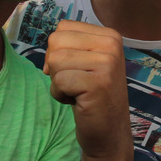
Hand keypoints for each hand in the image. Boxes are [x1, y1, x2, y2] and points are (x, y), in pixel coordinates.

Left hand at [43, 20, 130, 160]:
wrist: (109, 132)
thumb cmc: (92, 96)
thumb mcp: (87, 62)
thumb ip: (70, 45)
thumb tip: (49, 48)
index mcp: (109, 36)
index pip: (63, 28)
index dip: (59, 51)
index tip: (76, 70)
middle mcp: (112, 45)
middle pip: (56, 42)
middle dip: (56, 66)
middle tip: (76, 83)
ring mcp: (107, 64)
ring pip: (55, 60)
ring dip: (58, 82)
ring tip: (78, 92)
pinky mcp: (98, 84)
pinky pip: (58, 81)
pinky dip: (60, 95)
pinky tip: (77, 102)